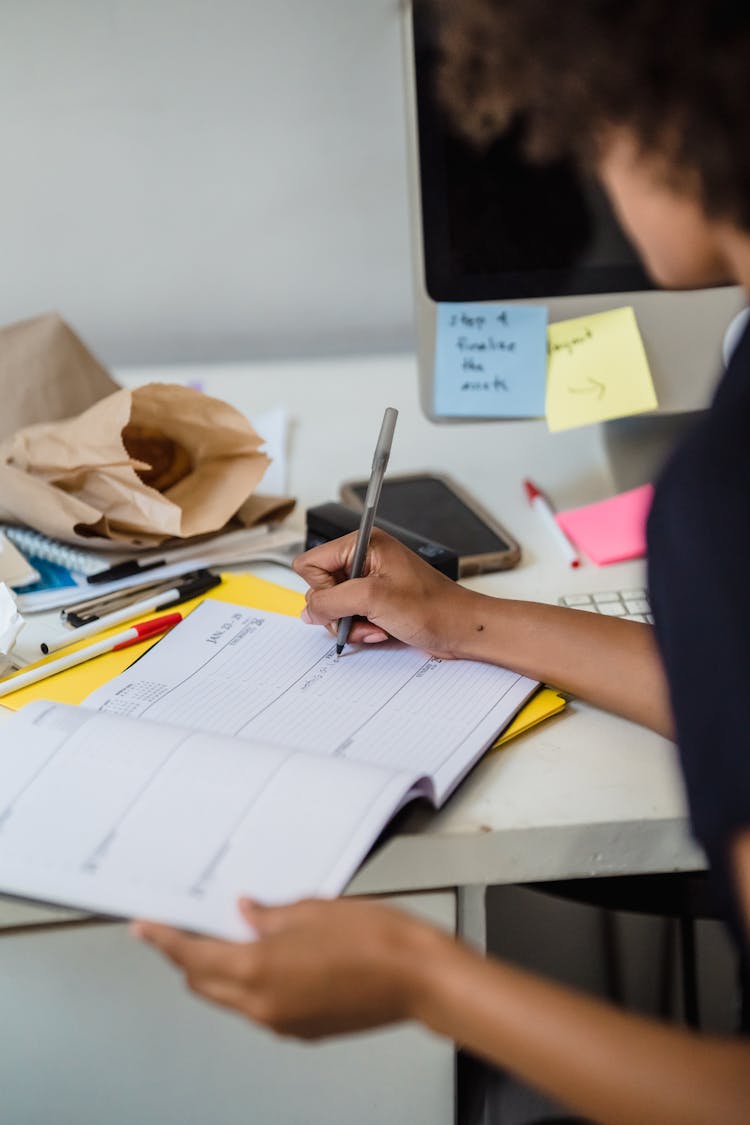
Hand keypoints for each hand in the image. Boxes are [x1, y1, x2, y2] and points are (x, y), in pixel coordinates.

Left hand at [132, 897, 442, 1039]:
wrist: (418, 978)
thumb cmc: (376, 940)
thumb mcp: (313, 910)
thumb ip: (270, 915)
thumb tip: (247, 914)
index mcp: (259, 969)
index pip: (192, 956)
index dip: (164, 941)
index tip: (145, 929)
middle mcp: (263, 1003)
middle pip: (204, 982)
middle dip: (189, 956)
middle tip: (187, 927)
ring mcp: (282, 1022)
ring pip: (230, 998)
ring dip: (220, 971)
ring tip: (232, 936)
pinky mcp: (302, 1029)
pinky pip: (259, 1008)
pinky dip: (251, 985)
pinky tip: (269, 957)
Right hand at [293, 529, 476, 657]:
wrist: (461, 628)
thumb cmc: (432, 607)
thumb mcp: (374, 599)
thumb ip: (331, 601)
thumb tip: (308, 611)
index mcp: (363, 544)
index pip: (311, 563)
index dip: (320, 588)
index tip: (343, 600)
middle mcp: (363, 559)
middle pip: (319, 587)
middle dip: (338, 610)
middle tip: (363, 616)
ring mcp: (369, 581)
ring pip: (332, 606)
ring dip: (350, 623)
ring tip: (376, 626)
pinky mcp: (375, 601)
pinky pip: (349, 616)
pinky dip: (360, 628)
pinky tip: (380, 630)